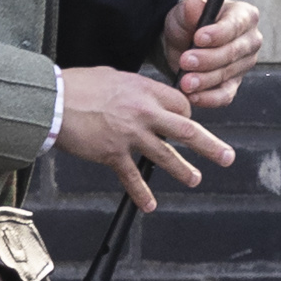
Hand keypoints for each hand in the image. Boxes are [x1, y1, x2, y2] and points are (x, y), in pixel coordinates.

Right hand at [56, 64, 236, 213]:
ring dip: (183, 170)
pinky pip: (132, 177)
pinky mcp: (113, 153)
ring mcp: (130, 135)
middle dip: (209, 146)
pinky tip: (149, 204)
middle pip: (186, 130)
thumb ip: (133, 88)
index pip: (180, 105)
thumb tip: (139, 94)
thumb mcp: (113, 76)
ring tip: (195, 179)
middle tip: (227, 157)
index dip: (186, 116)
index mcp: (145, 90)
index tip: (186, 123)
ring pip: (165, 155)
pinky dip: (141, 193)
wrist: (53, 100)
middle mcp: (144, 112)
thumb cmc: (78, 85)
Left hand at [161, 0, 262, 109]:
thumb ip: (190, 8)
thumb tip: (195, 6)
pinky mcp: (234, 84)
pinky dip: (209, 98)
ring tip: (185, 82)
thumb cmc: (189, 22)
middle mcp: (250, 41)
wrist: (182, 42)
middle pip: (233, 53)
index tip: (198, 38)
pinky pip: (225, 95)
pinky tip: (193, 96)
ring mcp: (244, 65)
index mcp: (245, 16)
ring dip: (205, 80)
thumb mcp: (185, 11)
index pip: (235, 26)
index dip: (218, 34)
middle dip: (208, 59)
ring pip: (227, 75)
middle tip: (186, 61)